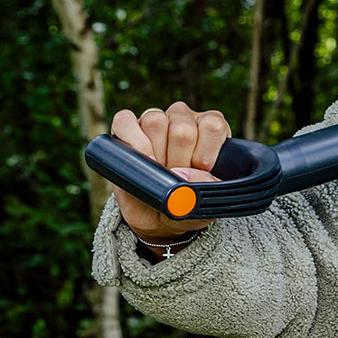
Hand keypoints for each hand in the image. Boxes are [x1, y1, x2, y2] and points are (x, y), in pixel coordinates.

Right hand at [109, 101, 231, 241]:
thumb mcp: (207, 201)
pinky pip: (124, 120)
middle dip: (177, 159)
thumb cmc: (187, 203)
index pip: (212, 125)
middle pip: (182, 128)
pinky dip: (130, 140)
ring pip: (155, 121)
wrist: (158, 217)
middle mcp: (186, 119)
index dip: (203, 154)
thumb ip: (208, 186)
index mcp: (211, 129)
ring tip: (158, 169)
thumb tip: (185, 175)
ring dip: (154, 152)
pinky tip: (140, 158)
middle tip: (175, 175)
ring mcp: (157, 119)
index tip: (199, 172)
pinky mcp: (127, 125)